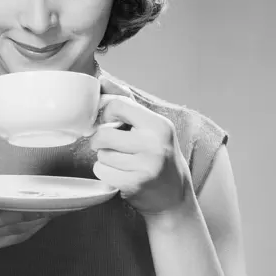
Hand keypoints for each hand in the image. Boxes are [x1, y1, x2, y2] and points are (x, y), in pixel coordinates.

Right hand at [0, 156, 50, 275]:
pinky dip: (21, 233)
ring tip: (54, 212)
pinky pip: (5, 243)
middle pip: (13, 227)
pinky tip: (33, 222)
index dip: (21, 210)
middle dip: (38, 216)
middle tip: (60, 204)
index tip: (41, 200)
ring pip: (13, 237)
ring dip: (35, 226)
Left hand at [90, 76, 192, 217]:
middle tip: (111, 145)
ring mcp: (145, 166)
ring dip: (105, 158)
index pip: (117, 105)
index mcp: (158, 125)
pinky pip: (102, 171)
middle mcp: (154, 144)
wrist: (174, 196)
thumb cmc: (159, 155)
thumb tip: (101, 79)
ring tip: (122, 162)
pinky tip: (120, 174)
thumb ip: (125, 101)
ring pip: (101, 154)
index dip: (106, 113)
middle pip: (104, 134)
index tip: (109, 121)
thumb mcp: (150, 126)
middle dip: (101, 140)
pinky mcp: (134, 184)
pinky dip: (105, 173)